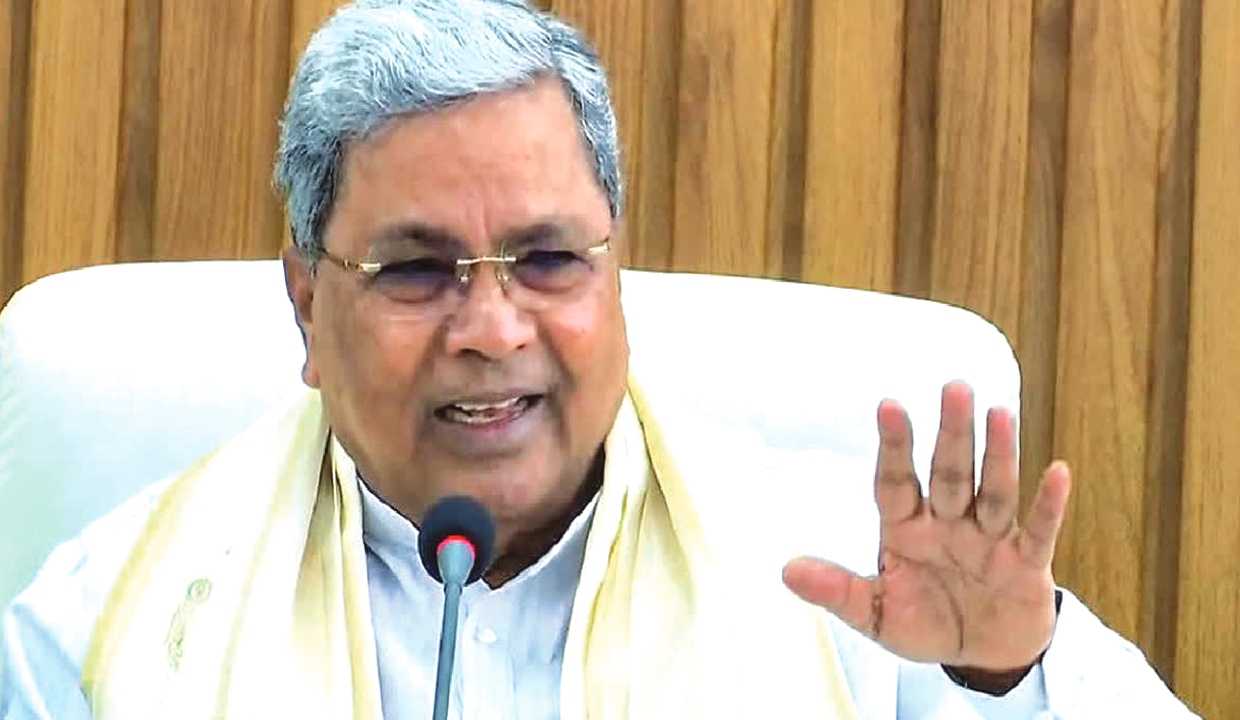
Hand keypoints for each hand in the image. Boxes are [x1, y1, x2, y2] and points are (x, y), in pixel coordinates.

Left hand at [782, 381, 1070, 673]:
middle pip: (950, 473)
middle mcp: (949, 523)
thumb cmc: (926, 623)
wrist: (982, 657)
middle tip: (954, 388)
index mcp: (907, 528)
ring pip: (993, 491)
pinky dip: (1048, 504)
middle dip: (951, 434)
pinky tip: (1056, 471)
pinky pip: (1038, 531)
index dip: (894, 446)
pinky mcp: (1026, 563)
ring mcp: (989, 539)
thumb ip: (838, 591)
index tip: (888, 405)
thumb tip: (786, 571)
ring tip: (999, 412)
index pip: (896, 481)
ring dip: (998, 454)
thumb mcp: (875, 614)